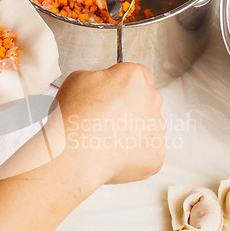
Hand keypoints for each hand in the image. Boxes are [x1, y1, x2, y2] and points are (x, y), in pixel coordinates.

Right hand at [56, 62, 165, 184]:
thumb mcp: (78, 79)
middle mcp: (151, 99)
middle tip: (108, 120)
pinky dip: (134, 154)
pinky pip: (148, 151)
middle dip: (131, 109)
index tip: (115, 96)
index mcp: (134, 77)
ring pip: (148, 127)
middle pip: (146, 101)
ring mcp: (156, 128)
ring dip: (134, 132)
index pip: (140, 75)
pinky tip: (114, 154)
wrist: (73, 154)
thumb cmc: (73, 118)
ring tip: (108, 140)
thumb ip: (102, 77)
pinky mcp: (156, 153)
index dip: (125, 86)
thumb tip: (106, 84)